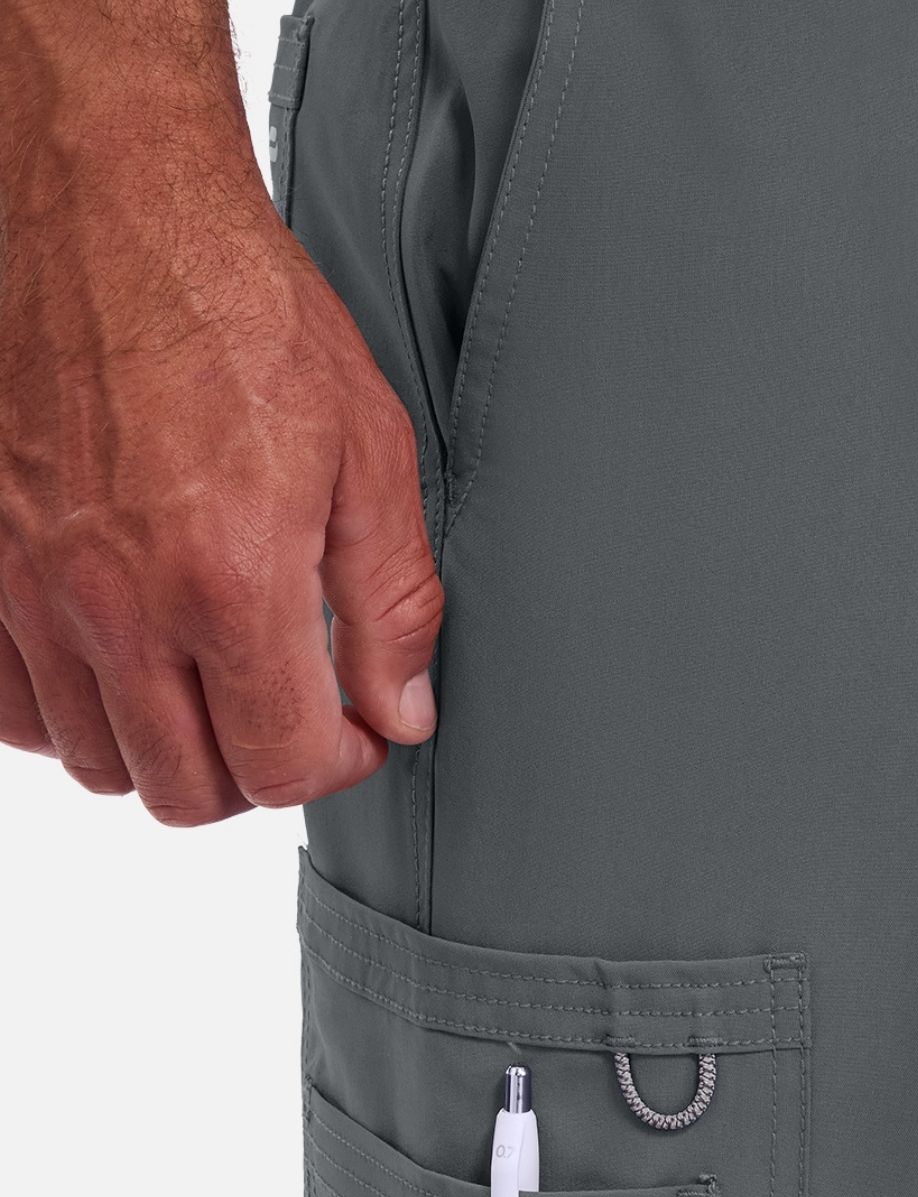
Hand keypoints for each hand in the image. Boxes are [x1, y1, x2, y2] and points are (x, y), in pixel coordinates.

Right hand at [0, 5, 442, 825]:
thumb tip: (401, 712)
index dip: (334, 764)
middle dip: (255, 774)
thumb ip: (392, 602)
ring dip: (166, 751)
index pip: (280, 769)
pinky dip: (67, 715)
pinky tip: (118, 667)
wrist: (108, 208)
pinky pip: (10, 708)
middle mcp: (118, 603)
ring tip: (208, 688)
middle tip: (286, 716)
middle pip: (185, 791)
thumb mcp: (368, 450)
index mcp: (229, 582)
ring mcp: (31, 589)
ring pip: (97, 761)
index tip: (351, 726)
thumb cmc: (236, 310)